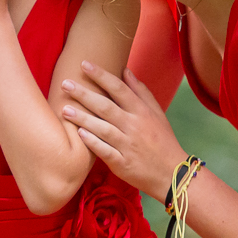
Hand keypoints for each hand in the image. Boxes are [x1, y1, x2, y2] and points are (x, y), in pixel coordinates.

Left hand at [60, 61, 187, 201]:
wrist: (172, 173)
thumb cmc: (162, 140)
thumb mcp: (156, 113)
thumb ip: (140, 91)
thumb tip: (125, 70)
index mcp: (142, 112)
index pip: (119, 88)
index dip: (101, 75)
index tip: (84, 64)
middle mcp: (134, 126)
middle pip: (106, 106)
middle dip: (84, 94)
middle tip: (65, 83)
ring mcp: (128, 145)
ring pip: (103, 128)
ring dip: (83, 118)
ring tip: (65, 109)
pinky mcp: (123, 163)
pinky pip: (105, 151)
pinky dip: (93, 142)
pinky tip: (79, 134)